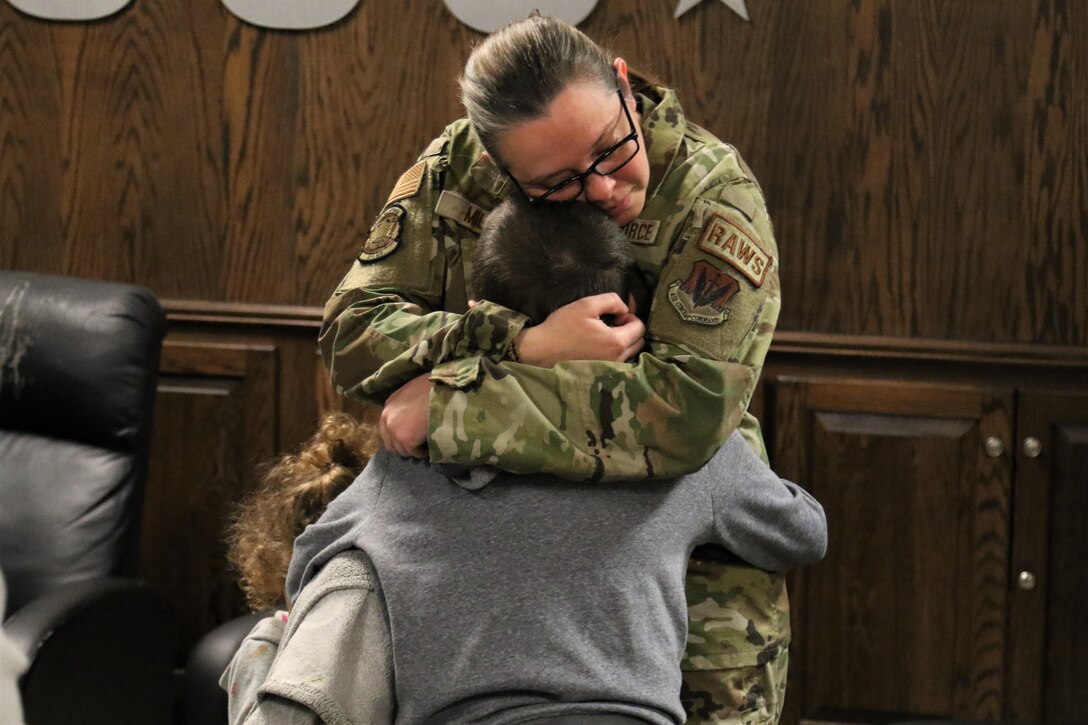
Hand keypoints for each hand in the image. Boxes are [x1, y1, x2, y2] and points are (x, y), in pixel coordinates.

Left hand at [379, 373, 431, 457]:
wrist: (443, 390)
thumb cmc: (434, 387)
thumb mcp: (414, 390)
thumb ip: (408, 404)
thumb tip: (412, 416)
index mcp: (389, 404)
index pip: (386, 428)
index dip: (399, 435)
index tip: (412, 437)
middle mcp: (387, 418)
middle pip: (391, 444)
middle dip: (405, 445)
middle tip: (419, 444)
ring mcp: (395, 429)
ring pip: (403, 450)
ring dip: (415, 449)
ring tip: (427, 444)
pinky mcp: (406, 438)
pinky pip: (415, 452)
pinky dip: (423, 452)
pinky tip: (431, 446)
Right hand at [517, 293, 644, 365]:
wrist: (542, 350)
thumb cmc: (562, 327)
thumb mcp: (586, 305)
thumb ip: (611, 301)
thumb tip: (625, 308)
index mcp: (617, 342)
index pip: (640, 327)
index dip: (630, 317)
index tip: (615, 315)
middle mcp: (618, 359)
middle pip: (639, 342)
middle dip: (630, 330)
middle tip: (611, 324)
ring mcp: (611, 369)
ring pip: (630, 353)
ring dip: (624, 342)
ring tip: (605, 335)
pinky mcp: (602, 374)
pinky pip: (620, 362)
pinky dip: (616, 353)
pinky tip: (600, 347)